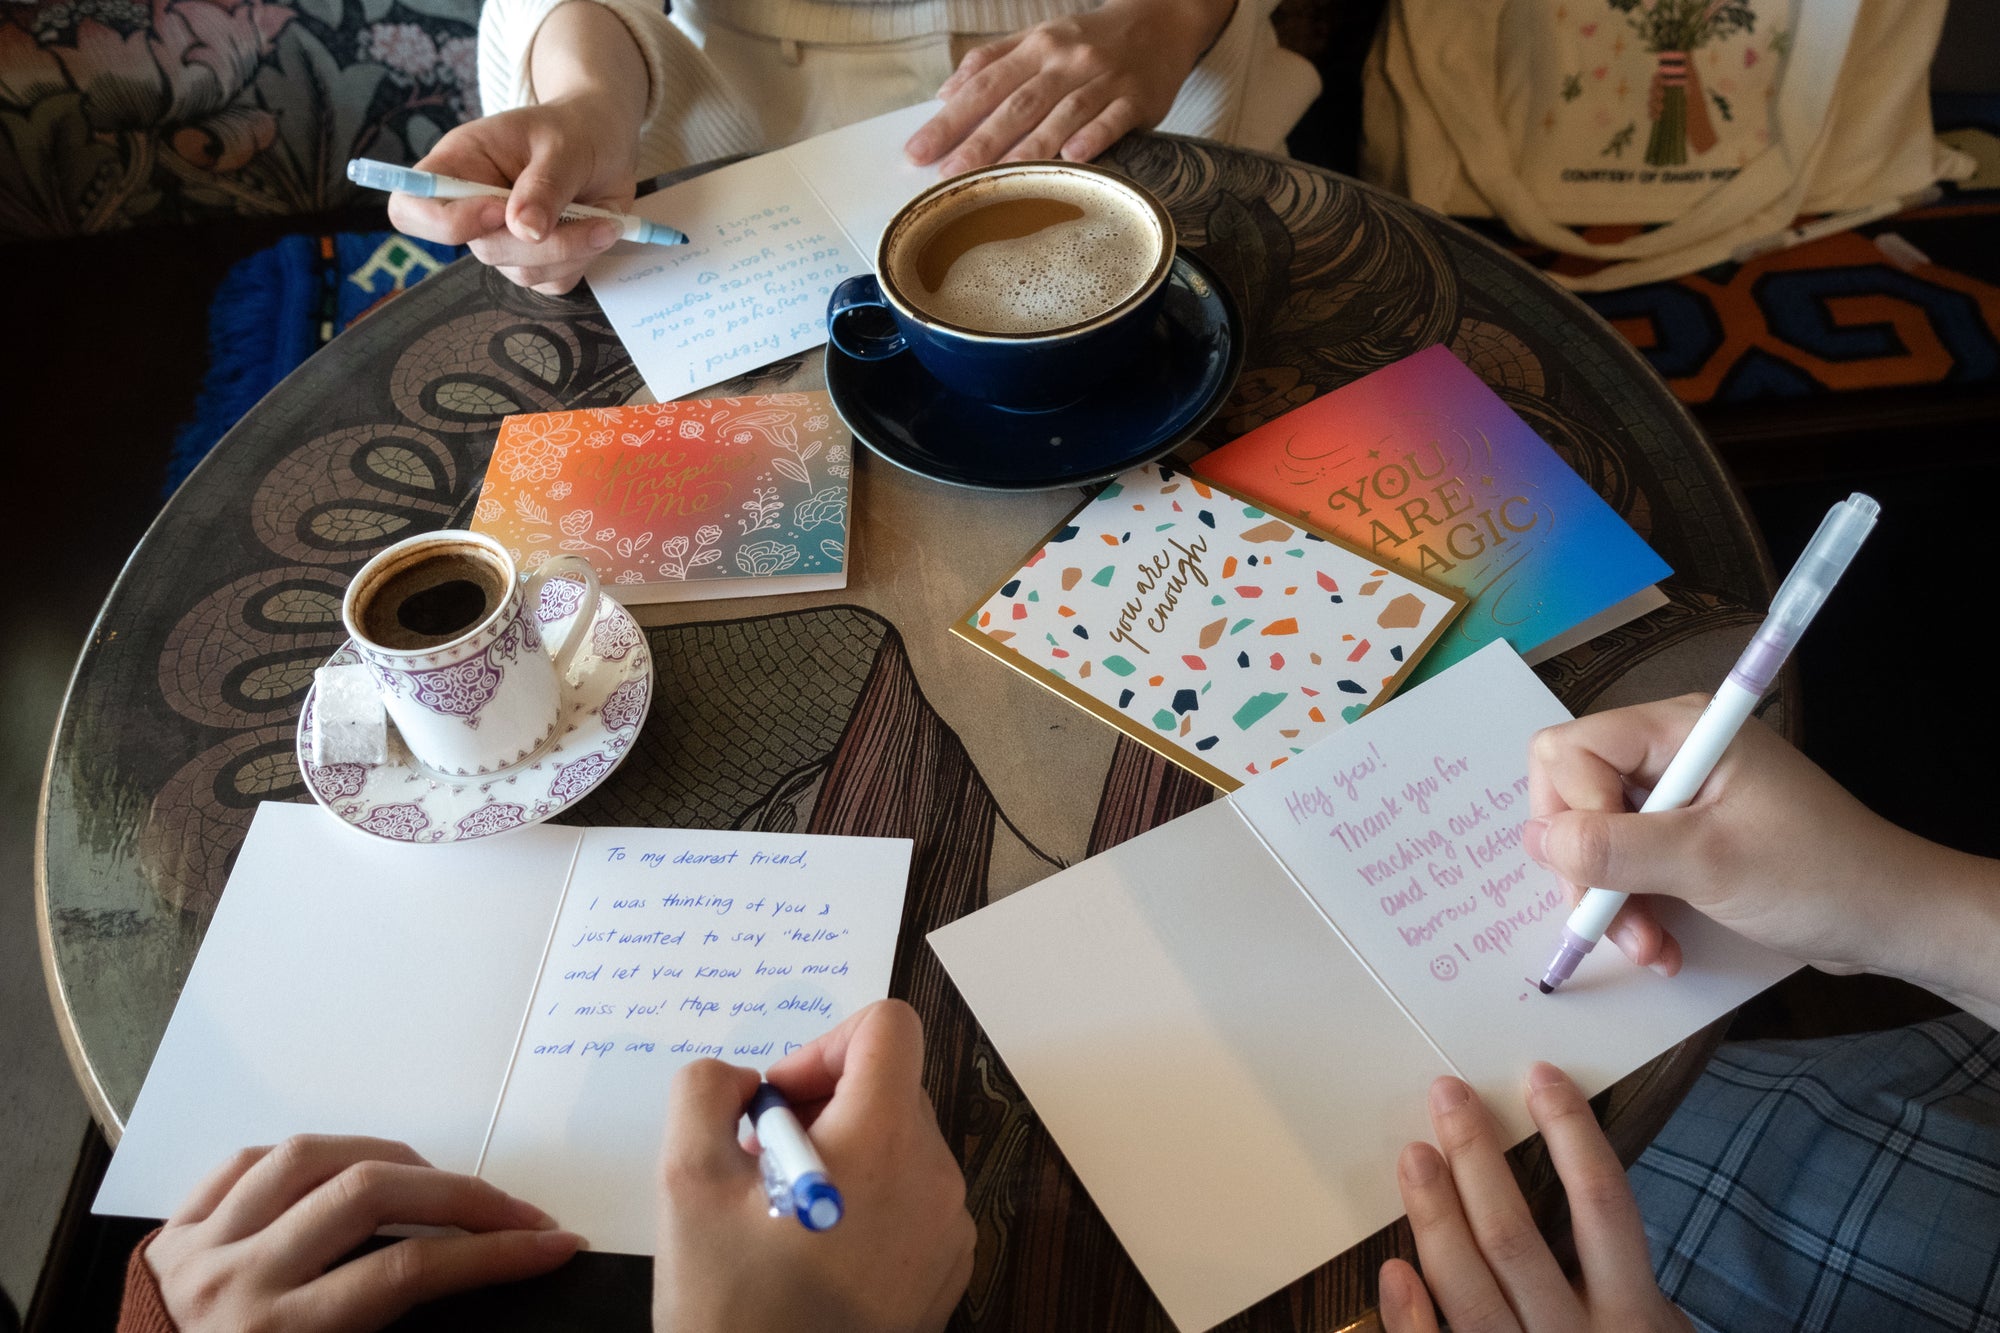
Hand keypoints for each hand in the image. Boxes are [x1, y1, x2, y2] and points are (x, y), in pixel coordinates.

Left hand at [144, 1135, 579, 1332]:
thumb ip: (386, 1331)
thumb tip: (467, 1283)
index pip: (407, 1273)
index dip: (492, 1254)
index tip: (552, 1244)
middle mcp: (234, 1283)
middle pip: (368, 1197)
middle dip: (461, 1196)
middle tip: (519, 1213)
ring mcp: (197, 1250)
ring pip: (305, 1158)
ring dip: (386, 1158)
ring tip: (434, 1181)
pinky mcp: (167, 1236)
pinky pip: (240, 1165)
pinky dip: (299, 1159)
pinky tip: (339, 1170)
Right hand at [388, 1, 646, 294]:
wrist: (605, 142)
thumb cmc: (575, 131)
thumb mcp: (565, 145)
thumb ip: (544, 185)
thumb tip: (524, 230)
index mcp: (459, 164)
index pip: (411, 209)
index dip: (444, 222)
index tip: (497, 210)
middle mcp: (473, 207)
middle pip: (481, 249)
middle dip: (538, 242)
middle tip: (591, 217)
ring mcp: (504, 240)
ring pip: (522, 272)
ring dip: (570, 251)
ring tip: (604, 219)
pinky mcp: (537, 262)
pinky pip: (552, 283)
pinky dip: (582, 261)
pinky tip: (598, 230)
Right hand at [652, 999, 975, 1332]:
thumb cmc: (732, 1305)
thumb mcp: (685, 1180)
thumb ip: (705, 1091)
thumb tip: (741, 1081)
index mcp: (885, 1140)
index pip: (887, 1027)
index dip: (822, 1045)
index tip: (775, 1104)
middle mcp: (935, 1177)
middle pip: (890, 1086)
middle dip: (820, 1105)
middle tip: (758, 1161)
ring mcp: (949, 1229)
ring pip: (898, 1144)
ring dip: (839, 1155)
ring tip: (780, 1214)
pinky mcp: (945, 1271)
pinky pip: (911, 1199)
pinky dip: (865, 1202)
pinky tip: (811, 1253)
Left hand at [904, 0, 1229, 173]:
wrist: (1161, 21)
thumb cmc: (1090, 39)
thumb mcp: (1039, 38)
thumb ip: (991, 62)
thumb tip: (945, 94)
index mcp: (1036, 47)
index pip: (985, 86)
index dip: (951, 119)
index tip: (920, 150)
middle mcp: (1066, 61)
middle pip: (1017, 105)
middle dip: (980, 141)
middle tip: (948, 175)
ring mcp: (1103, 79)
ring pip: (1061, 115)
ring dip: (1028, 149)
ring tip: (997, 181)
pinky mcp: (1138, 98)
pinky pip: (1113, 119)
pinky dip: (1093, 137)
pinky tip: (1073, 158)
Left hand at [1379, 1066, 1690, 1332]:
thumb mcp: (1654, 1328)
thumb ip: (1615, 1273)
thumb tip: (1570, 1173)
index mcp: (1637, 1316)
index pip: (1603, 1203)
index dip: (1570, 1133)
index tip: (1540, 1077)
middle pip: (1517, 1236)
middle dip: (1476, 1158)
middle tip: (1447, 1096)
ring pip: (1471, 1288)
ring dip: (1434, 1216)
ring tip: (1414, 1155)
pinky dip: (1411, 1315)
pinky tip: (1392, 1267)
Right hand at [1523, 699, 1999, 1015]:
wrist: (1894, 921)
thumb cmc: (1815, 879)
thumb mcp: (1709, 864)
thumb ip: (1615, 848)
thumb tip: (1536, 840)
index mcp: (1677, 729)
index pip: (1568, 751)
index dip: (1572, 814)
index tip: (1605, 873)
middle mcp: (1669, 751)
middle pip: (1569, 793)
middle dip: (1584, 866)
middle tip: (1614, 922)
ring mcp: (1675, 794)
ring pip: (1590, 837)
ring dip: (1609, 901)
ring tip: (1650, 948)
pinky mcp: (1682, 835)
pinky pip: (1622, 863)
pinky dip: (1631, 908)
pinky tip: (1660, 945)